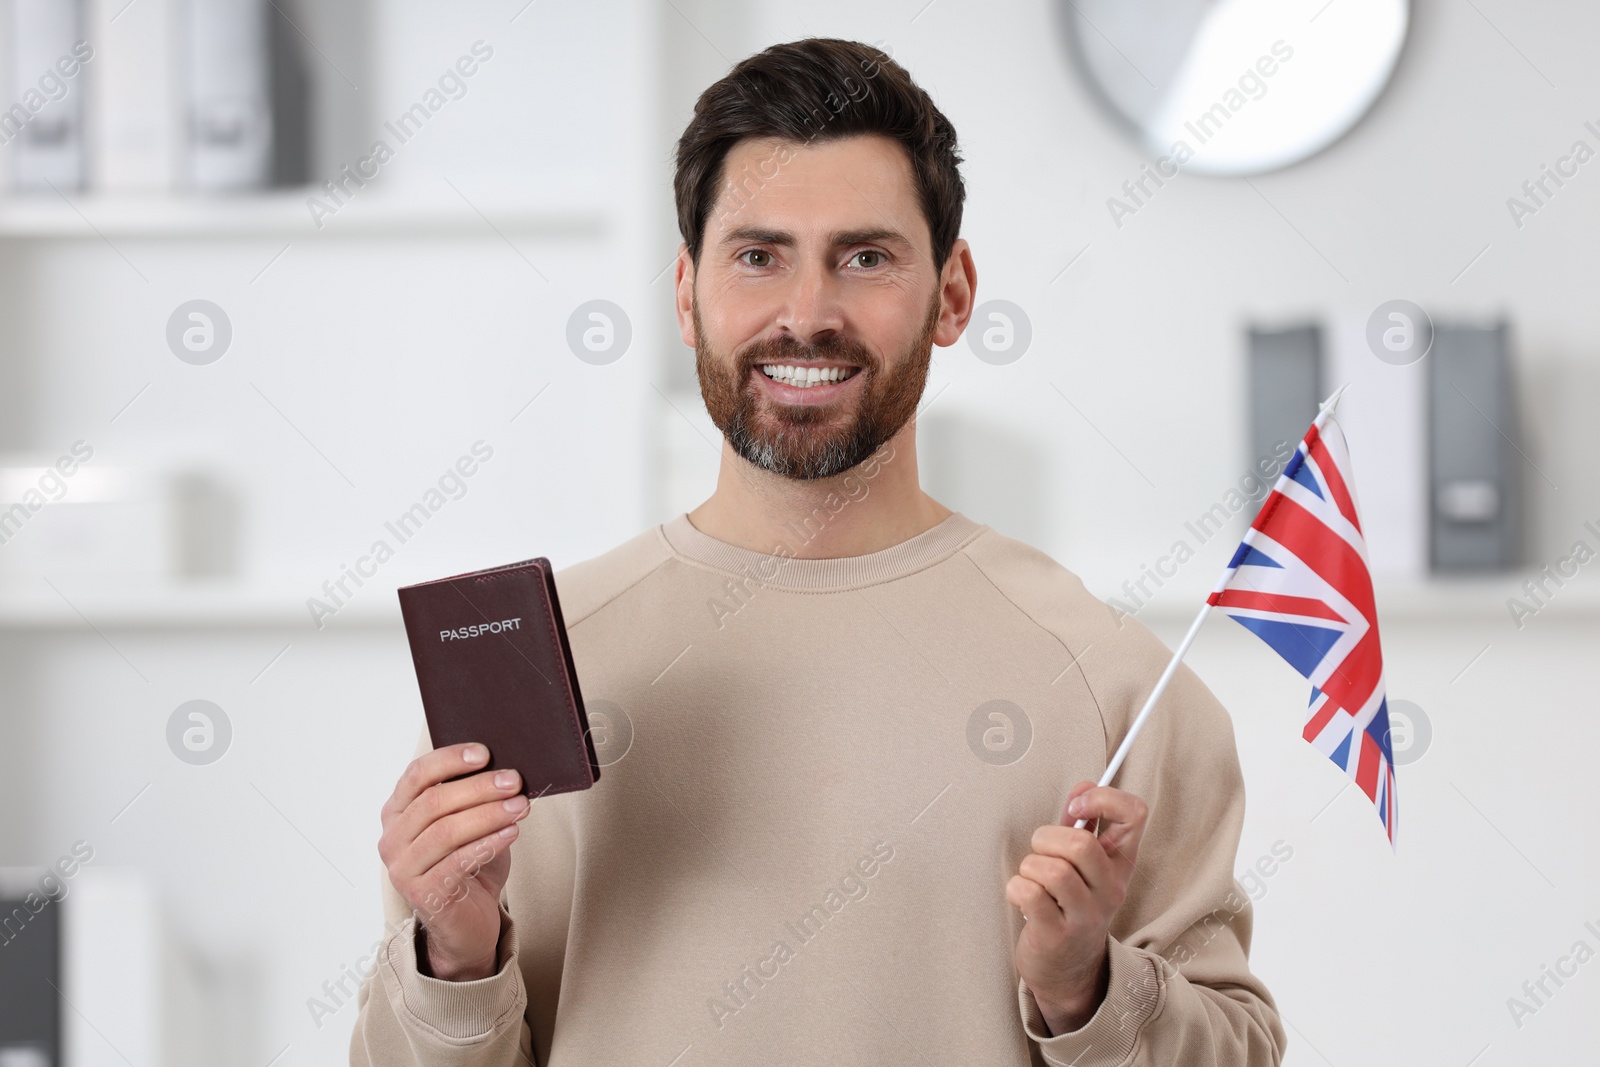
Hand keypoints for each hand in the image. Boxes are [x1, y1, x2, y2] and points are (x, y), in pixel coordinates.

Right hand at [378, 743, 528, 980]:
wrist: (467, 922)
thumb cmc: (469, 864)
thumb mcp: (469, 824)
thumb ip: (473, 799)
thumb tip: (506, 770)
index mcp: (397, 811)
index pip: (417, 774)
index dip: (450, 759)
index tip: (485, 752)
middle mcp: (392, 838)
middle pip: (434, 801)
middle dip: (479, 787)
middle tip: (515, 780)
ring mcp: (402, 868)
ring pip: (446, 830)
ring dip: (489, 814)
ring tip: (522, 805)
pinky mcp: (422, 893)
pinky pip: (458, 861)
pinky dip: (489, 842)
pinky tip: (512, 831)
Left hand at [1005, 781, 1148, 1034]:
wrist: (1069, 969)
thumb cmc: (1070, 905)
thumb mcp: (1084, 864)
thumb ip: (1083, 824)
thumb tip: (1084, 785)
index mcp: (1120, 862)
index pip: (1135, 814)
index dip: (1103, 798)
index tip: (1077, 806)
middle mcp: (1110, 888)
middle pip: (1081, 844)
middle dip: (1047, 837)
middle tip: (1041, 851)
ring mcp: (1087, 914)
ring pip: (1053, 870)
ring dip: (1030, 866)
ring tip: (1032, 878)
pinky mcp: (1058, 934)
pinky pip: (1030, 893)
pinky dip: (1017, 887)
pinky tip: (1022, 895)